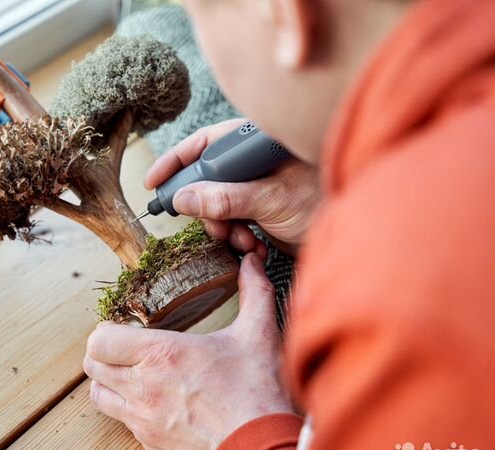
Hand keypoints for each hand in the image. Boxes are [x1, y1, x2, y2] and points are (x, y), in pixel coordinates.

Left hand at [83, 253, 294, 449]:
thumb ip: (254, 293)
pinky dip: (126, 408)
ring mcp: (142, 420)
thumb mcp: (259, 337)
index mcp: (161, 355)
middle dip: (103, 352)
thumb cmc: (257, 397)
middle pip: (92, 365)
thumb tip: (252, 263)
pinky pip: (120, 421)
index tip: (122, 327)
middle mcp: (142, 388)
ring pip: (98, 395)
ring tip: (131, 372)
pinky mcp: (149, 444)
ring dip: (108, 380)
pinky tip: (151, 400)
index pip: (100, 340)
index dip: (105, 330)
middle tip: (124, 347)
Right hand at [145, 119, 321, 253]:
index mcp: (254, 144)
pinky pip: (233, 223)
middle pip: (206, 180)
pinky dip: (237, 238)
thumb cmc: (324, 201)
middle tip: (210, 227)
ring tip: (242, 240)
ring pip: (217, 206)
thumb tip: (182, 199)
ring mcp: (257, 188)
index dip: (176, 162)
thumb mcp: (269, 199)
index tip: (154, 182)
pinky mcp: (262, 212)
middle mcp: (252, 163)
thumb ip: (224, 198)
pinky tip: (255, 247)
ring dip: (223, 227)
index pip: (204, 143)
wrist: (355, 235)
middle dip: (204, 208)